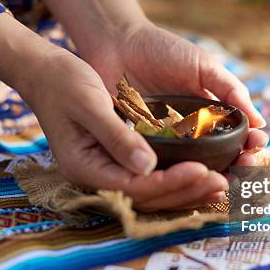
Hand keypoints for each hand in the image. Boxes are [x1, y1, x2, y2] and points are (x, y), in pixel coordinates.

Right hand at [24, 50, 229, 210]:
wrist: (47, 73)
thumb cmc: (64, 84)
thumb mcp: (89, 104)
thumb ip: (117, 136)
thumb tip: (149, 166)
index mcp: (85, 167)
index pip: (134, 186)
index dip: (170, 182)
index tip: (202, 171)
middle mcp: (98, 175)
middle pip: (147, 196)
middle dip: (186, 191)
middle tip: (222, 184)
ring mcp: (108, 170)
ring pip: (152, 191)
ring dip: (186, 190)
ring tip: (221, 187)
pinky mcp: (119, 159)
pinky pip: (151, 176)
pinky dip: (177, 176)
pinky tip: (203, 172)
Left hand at [86, 22, 268, 165]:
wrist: (117, 43)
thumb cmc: (163, 50)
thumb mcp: (203, 66)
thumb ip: (231, 90)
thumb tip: (261, 122)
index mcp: (209, 115)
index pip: (236, 137)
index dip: (249, 145)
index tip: (256, 147)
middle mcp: (190, 133)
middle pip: (218, 158)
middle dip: (235, 166)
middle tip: (243, 167)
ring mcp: (166, 142)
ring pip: (190, 167)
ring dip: (207, 177)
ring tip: (221, 179)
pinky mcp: (140, 146)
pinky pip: (157, 165)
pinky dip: (170, 175)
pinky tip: (182, 179)